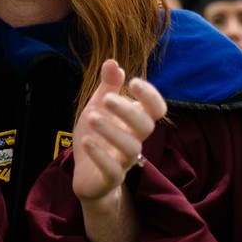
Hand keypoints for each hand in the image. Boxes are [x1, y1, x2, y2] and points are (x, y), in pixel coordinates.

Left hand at [71, 60, 166, 203]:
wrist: (85, 173)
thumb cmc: (97, 135)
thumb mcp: (98, 107)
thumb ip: (107, 86)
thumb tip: (113, 62)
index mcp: (135, 121)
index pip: (157, 109)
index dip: (151, 96)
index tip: (133, 82)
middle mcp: (134, 141)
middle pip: (146, 127)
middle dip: (128, 111)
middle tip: (106, 99)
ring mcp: (124, 161)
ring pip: (131, 149)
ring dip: (112, 131)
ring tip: (92, 117)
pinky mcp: (109, 178)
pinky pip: (113, 170)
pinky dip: (100, 155)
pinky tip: (86, 141)